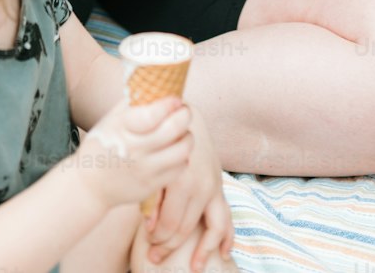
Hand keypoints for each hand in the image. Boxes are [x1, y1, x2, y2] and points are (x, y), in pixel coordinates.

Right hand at [78, 97, 192, 211]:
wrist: (89, 186)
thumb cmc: (103, 145)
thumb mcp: (111, 120)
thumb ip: (132, 104)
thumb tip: (157, 85)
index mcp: (122, 129)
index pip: (153, 114)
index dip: (170, 103)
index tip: (176, 99)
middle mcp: (134, 150)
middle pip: (173, 129)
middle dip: (185, 115)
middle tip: (184, 111)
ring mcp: (144, 170)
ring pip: (182, 150)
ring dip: (187, 136)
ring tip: (183, 131)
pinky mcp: (151, 186)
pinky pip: (179, 169)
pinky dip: (182, 157)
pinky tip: (175, 150)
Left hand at [144, 111, 232, 270]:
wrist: (184, 116)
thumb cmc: (161, 139)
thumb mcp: (152, 163)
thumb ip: (152, 195)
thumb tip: (150, 226)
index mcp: (182, 179)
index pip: (169, 223)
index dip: (157, 238)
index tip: (147, 243)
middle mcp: (202, 185)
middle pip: (185, 229)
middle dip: (168, 246)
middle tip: (154, 256)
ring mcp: (214, 187)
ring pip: (211, 228)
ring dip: (201, 250)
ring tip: (193, 267)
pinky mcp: (220, 187)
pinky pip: (228, 216)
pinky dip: (227, 237)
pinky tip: (223, 254)